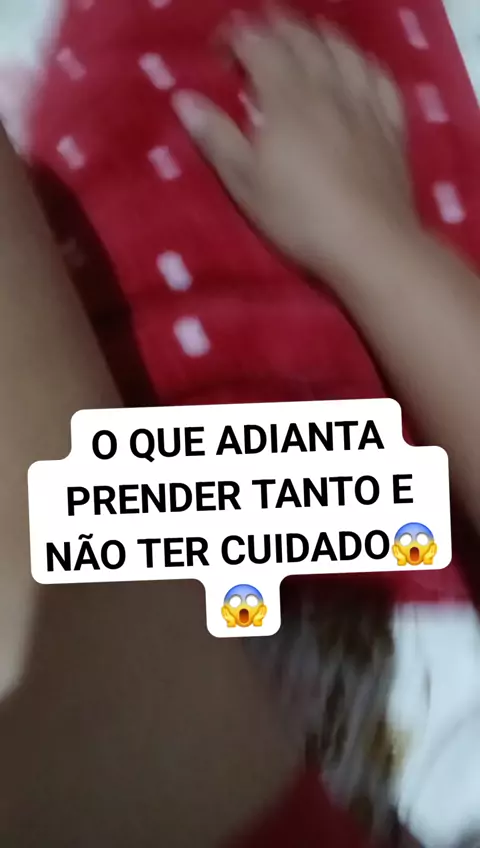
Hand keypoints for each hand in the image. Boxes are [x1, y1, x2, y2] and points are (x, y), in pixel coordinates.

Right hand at [172, 11, 417, 278]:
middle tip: (255, 43)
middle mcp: (327, 85)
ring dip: (316, 36)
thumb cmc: (298, 217)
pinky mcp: (392, 123)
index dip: (234, 39)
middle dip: (273, 28)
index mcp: (286, 96)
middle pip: (300, 36)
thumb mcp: (244, 184)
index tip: (219, 56)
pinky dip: (361, 62)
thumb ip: (215, 137)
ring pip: (342, 47)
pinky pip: (379, 75)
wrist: (370, 245)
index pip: (257, 42)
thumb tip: (183, 98)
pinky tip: (355, 69)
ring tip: (301, 44)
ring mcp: (365, 101)